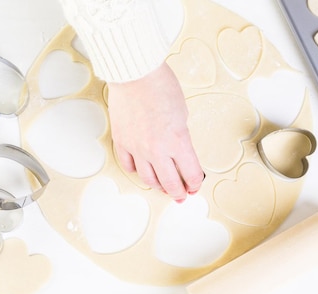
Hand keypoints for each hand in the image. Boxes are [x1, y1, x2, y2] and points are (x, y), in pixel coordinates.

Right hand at [107, 62, 203, 201]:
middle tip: (180, 195)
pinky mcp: (122, 142)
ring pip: (148, 178)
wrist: (135, 74)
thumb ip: (180, 136)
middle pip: (169, 183)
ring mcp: (137, 148)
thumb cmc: (159, 86)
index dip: (194, 183)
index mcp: (177, 141)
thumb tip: (178, 151)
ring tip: (162, 187)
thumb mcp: (182, 114)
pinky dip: (136, 171)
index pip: (190, 174)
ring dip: (158, 185)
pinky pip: (129, 165)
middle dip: (177, 192)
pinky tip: (141, 170)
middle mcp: (156, 149)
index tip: (195, 185)